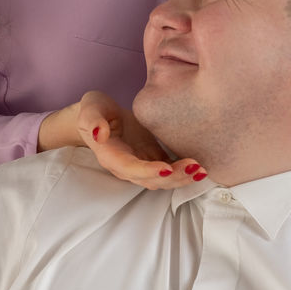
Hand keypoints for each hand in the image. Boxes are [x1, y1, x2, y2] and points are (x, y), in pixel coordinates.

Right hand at [75, 90, 203, 189]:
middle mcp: (126, 166)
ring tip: (200, 170)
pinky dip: (183, 172)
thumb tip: (99, 133)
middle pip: (150, 180)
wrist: (100, 115)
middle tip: (194, 167)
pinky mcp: (152, 158)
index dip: (148, 171)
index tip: (167, 168)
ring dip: (181, 178)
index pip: (130, 168)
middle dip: (173, 177)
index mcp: (110, 155)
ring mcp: (140, 164)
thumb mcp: (90, 109)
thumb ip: (92, 120)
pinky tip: (199, 168)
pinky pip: (168, 171)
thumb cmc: (94, 110)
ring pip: (161, 180)